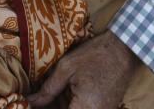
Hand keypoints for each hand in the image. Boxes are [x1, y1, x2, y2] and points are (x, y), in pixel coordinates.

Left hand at [27, 32, 141, 108]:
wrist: (124, 50)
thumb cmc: (95, 55)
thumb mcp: (66, 68)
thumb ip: (47, 90)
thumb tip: (29, 101)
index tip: (28, 105)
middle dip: (51, 107)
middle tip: (38, 98)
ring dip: (60, 105)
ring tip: (49, 93)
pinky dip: (70, 104)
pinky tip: (62, 94)